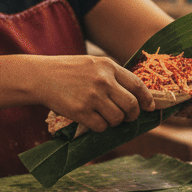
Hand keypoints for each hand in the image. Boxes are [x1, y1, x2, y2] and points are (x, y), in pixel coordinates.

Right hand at [36, 55, 156, 132]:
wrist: (41, 76)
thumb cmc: (68, 71)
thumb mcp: (93, 64)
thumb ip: (112, 76)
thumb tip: (134, 96)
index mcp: (108, 66)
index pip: (137, 85)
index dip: (147, 99)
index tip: (150, 107)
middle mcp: (103, 81)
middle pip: (131, 105)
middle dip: (132, 115)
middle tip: (127, 117)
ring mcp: (92, 96)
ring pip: (117, 118)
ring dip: (115, 122)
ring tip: (106, 117)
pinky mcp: (81, 111)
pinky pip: (101, 126)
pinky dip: (100, 127)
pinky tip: (93, 120)